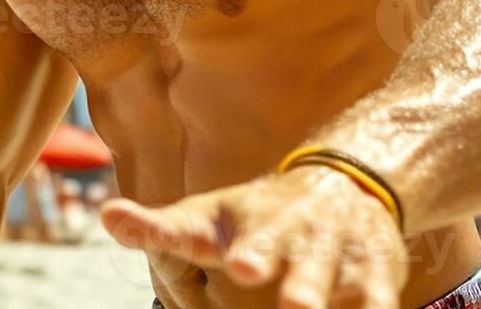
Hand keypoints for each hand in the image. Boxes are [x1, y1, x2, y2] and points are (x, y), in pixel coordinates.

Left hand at [100, 164, 408, 308]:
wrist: (348, 184)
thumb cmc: (260, 216)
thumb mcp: (208, 219)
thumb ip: (160, 229)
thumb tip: (106, 215)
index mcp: (233, 224)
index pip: (185, 226)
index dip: (156, 228)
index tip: (121, 218)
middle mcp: (280, 230)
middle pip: (265, 244)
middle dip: (256, 254)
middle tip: (241, 265)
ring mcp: (328, 247)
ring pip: (319, 272)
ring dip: (310, 289)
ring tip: (297, 307)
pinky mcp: (373, 267)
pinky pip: (375, 294)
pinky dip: (372, 305)